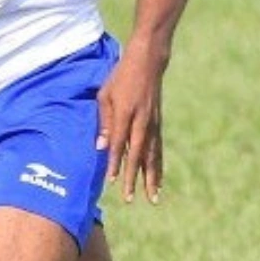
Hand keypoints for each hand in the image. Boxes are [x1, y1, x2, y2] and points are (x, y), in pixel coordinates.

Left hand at [97, 50, 165, 203]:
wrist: (148, 62)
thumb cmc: (121, 77)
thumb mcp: (105, 95)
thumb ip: (104, 121)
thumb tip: (101, 147)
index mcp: (125, 112)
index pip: (118, 142)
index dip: (114, 162)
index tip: (111, 181)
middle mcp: (141, 121)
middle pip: (137, 154)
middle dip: (133, 178)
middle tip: (129, 199)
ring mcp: (152, 123)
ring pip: (152, 156)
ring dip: (151, 178)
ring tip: (152, 199)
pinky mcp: (158, 124)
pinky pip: (158, 149)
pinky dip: (158, 167)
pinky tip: (158, 181)